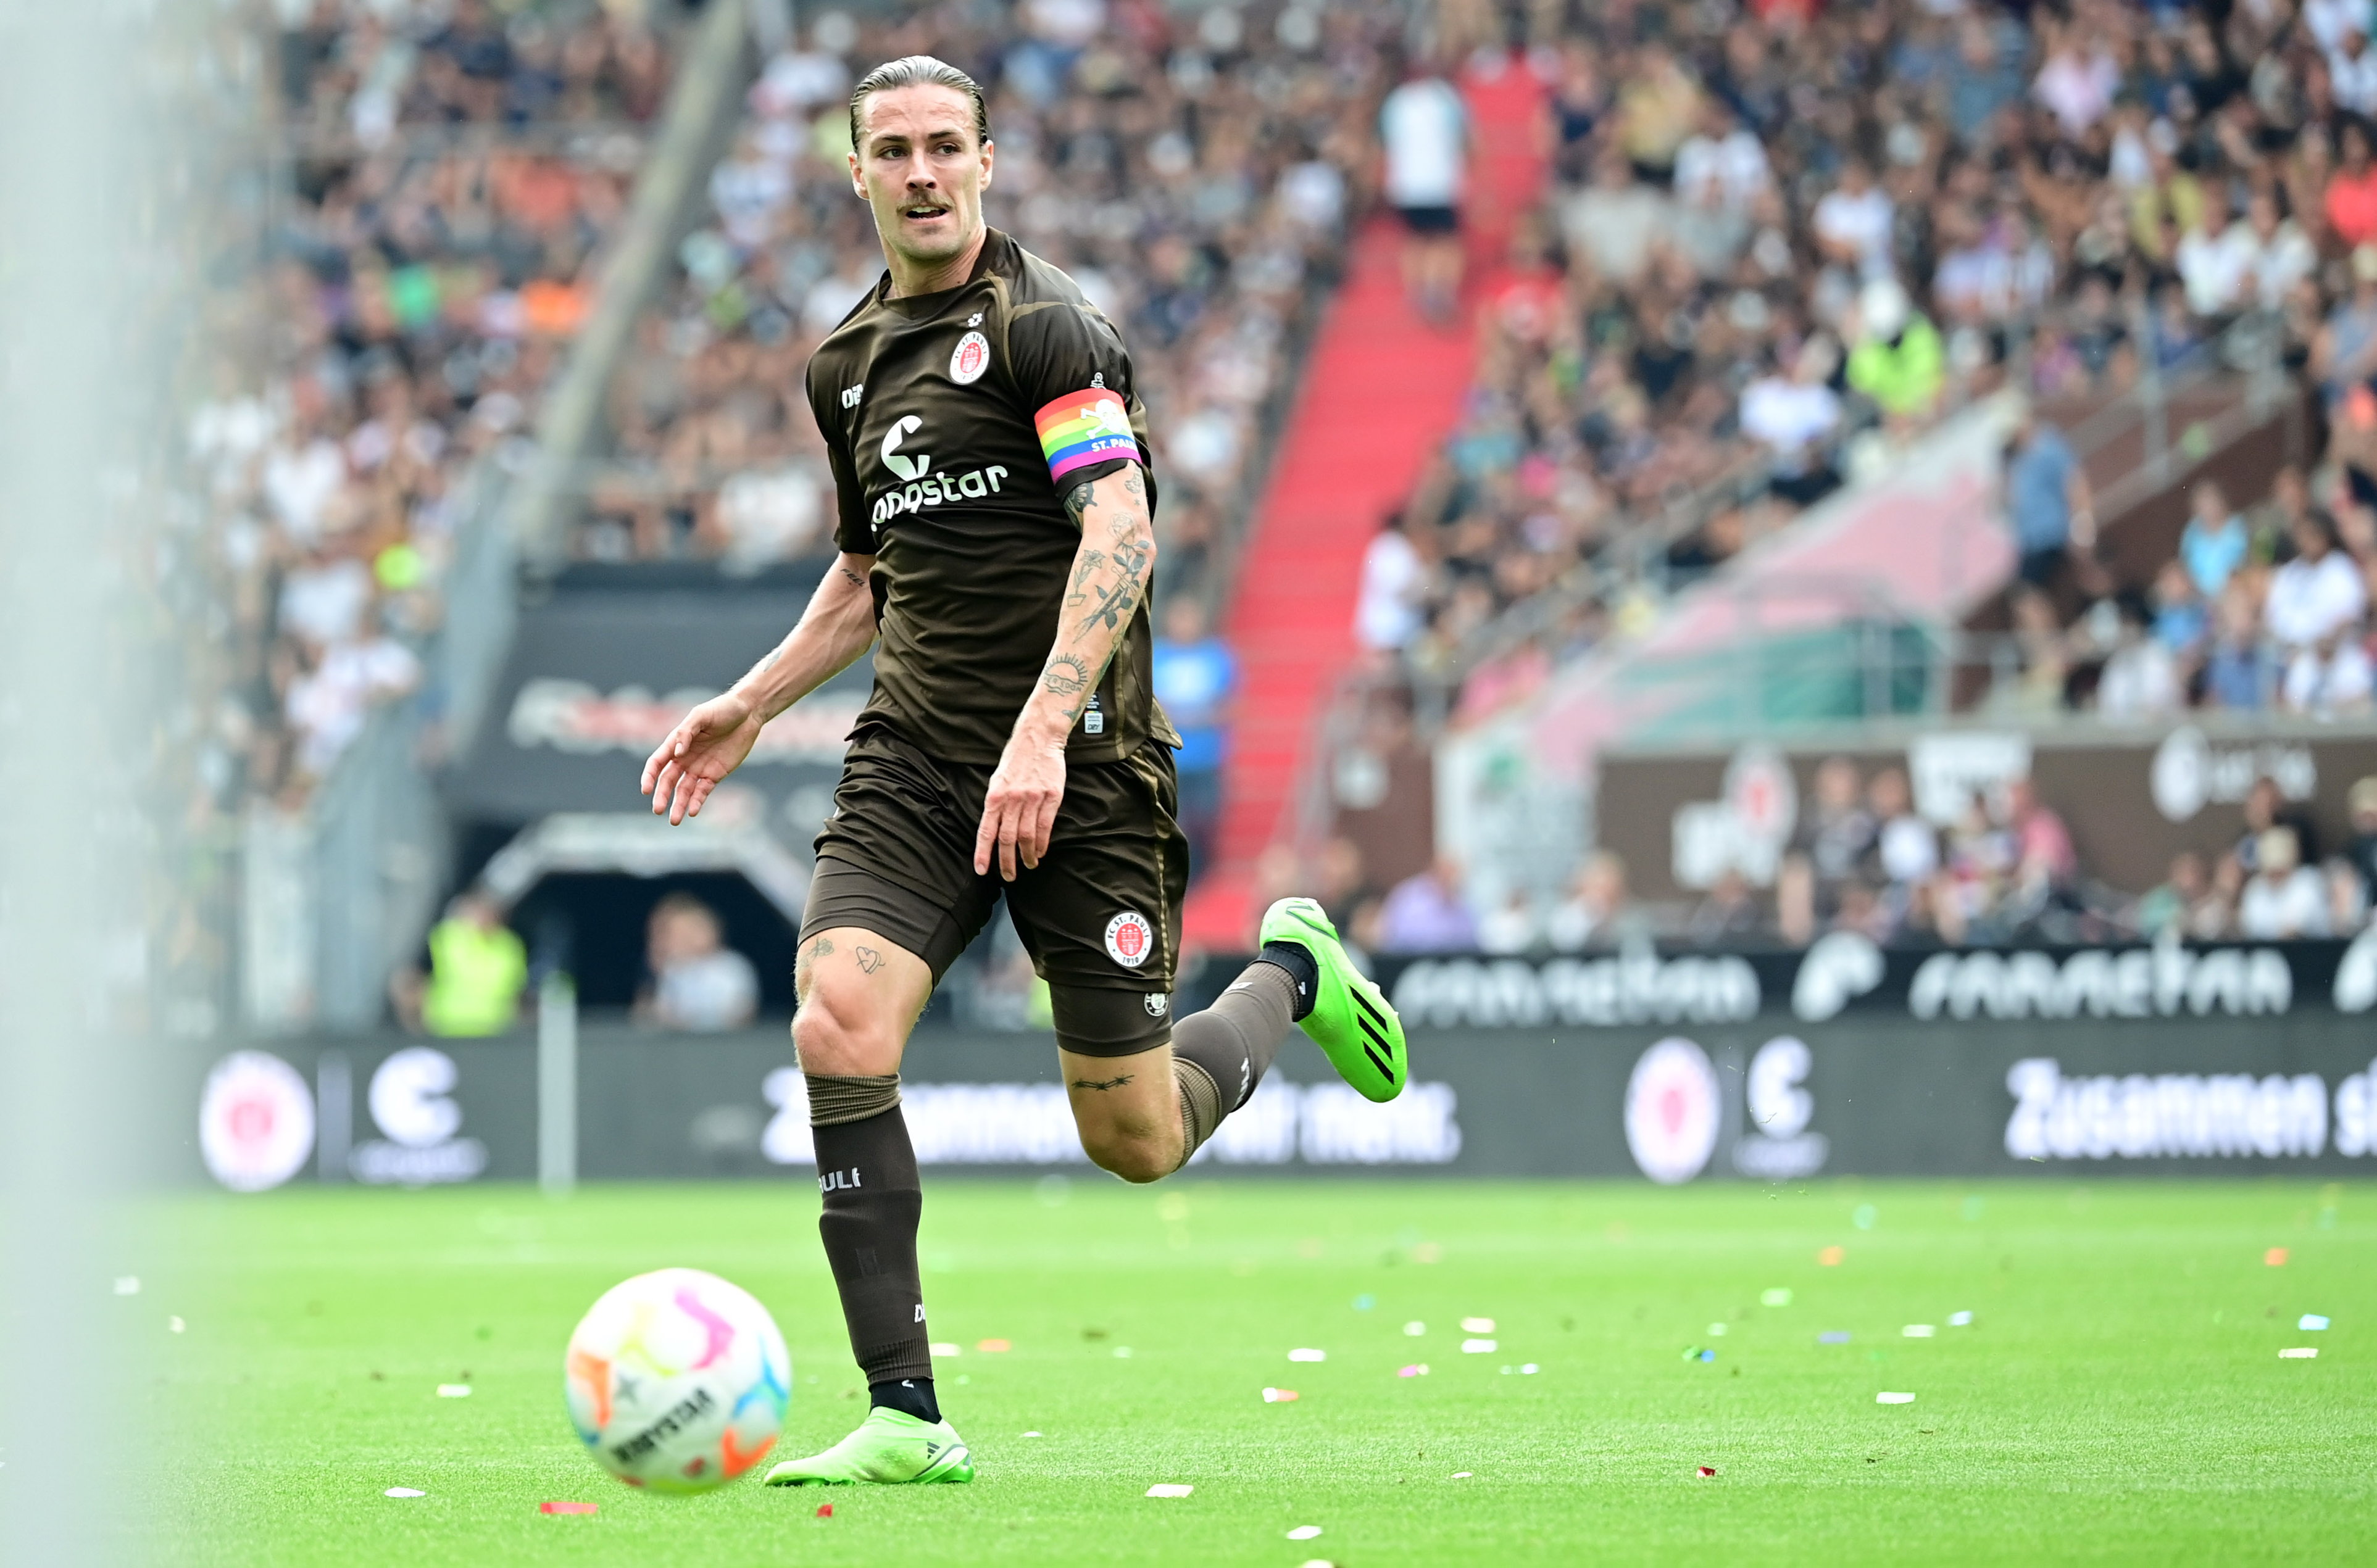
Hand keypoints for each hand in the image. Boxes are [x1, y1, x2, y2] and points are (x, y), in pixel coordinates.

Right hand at [641, 690, 763, 823]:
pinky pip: (703, 791)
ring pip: (684, 790)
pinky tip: (693, 811)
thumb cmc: (722, 710)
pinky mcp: (714, 775)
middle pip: (668, 781)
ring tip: (674, 820)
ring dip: (678, 805)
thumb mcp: (701, 715)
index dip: (649, 776)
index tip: (645, 790)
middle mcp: (684, 758)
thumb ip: (686, 732)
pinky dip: (697, 802)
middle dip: (662, 796)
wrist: (748, 714)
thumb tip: (677, 753)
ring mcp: (699, 768)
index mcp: (676, 743)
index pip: (657, 763)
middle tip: (657, 810)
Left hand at [975, 728, 1065, 880]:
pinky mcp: (1051, 796)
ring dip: (1026, 856)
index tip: (982, 870)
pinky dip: (1042, 843)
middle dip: (1007, 862)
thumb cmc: (1016, 759)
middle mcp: (1012, 798)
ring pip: (1027, 836)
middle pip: (1007, 838)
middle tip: (1008, 876)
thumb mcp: (997, 779)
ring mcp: (1032, 798)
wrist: (1038, 737)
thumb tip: (992, 828)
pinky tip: (1040, 852)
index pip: (986, 830)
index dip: (983, 853)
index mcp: (995, 795)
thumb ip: (995, 803)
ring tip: (1028, 865)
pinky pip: (1045, 826)